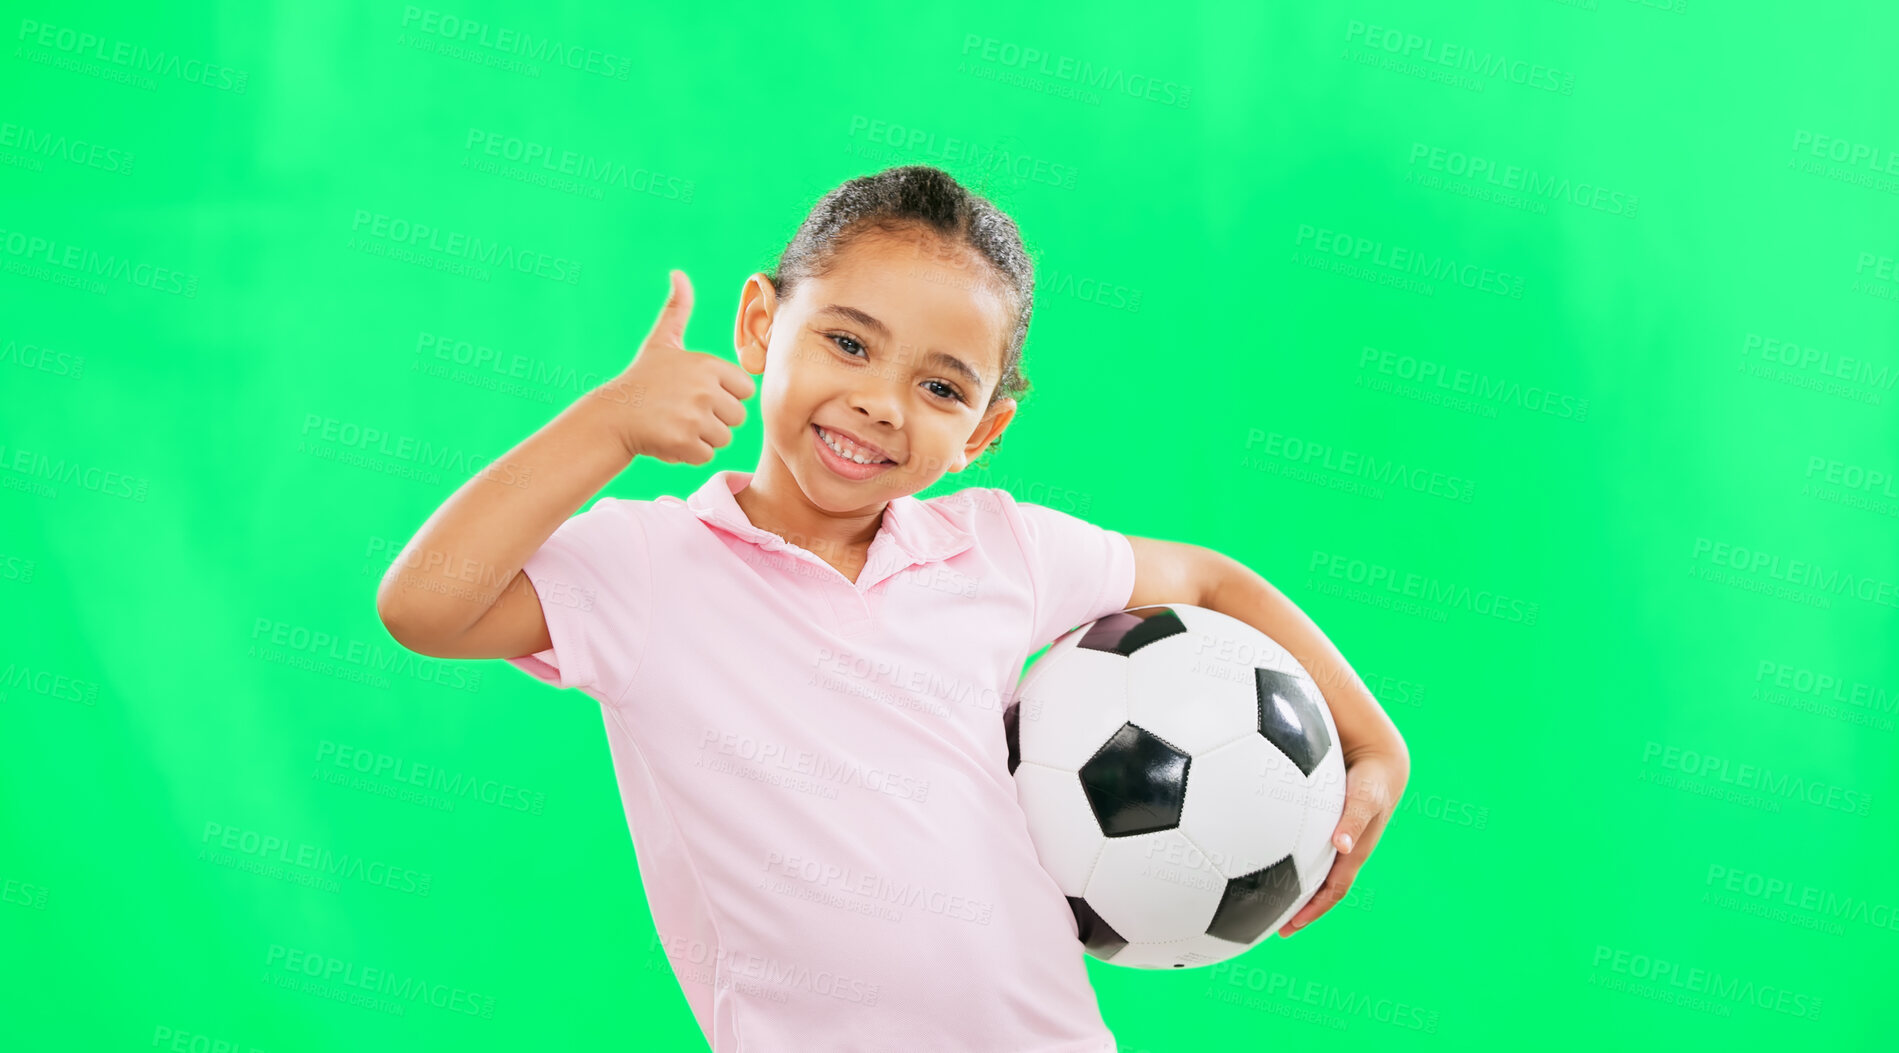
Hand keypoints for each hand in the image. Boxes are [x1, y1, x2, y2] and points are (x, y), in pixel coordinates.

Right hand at [602, 270, 756, 464]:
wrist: (613, 415)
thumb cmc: (642, 379)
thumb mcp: (661, 341)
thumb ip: (677, 309)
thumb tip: (678, 273)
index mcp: (708, 364)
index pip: (745, 390)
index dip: (725, 395)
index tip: (698, 393)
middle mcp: (705, 388)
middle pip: (738, 417)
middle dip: (715, 419)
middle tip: (685, 412)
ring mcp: (695, 417)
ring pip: (724, 438)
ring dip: (703, 437)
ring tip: (676, 424)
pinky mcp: (685, 443)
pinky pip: (706, 455)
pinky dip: (689, 453)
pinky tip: (669, 439)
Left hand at [1277, 747, 1406, 936]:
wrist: (1378, 757)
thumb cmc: (1373, 780)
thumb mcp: (1365, 799)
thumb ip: (1354, 819)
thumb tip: (1341, 846)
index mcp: (1352, 854)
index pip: (1333, 891)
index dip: (1314, 911)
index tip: (1290, 928)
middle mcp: (1341, 851)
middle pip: (1319, 887)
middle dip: (1297, 907)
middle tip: (1268, 922)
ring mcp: (1332, 838)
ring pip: (1308, 869)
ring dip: (1289, 884)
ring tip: (1258, 894)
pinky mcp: (1322, 822)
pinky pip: (1301, 845)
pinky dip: (1284, 854)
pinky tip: (1258, 848)